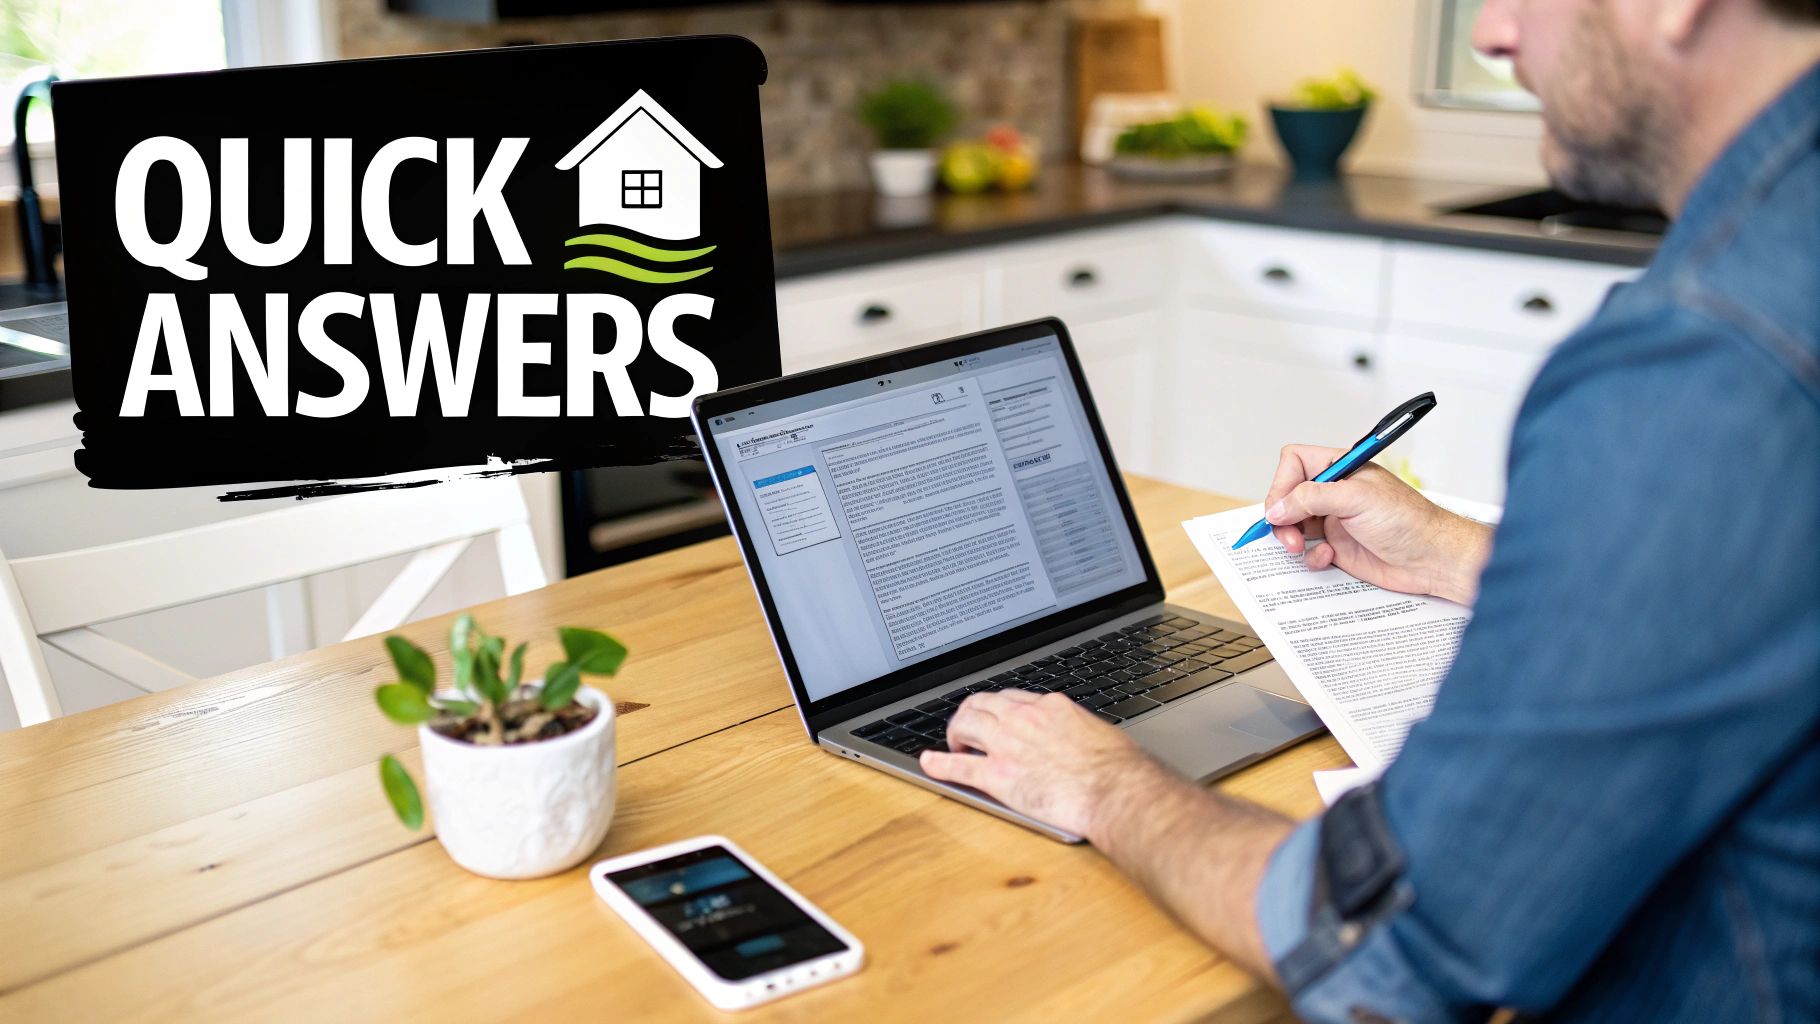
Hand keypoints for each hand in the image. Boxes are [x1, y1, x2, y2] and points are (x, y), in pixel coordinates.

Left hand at [919, 690, 1162, 839]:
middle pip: (981, 705)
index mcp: (1050, 707)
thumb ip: (1078, 732)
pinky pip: (959, 767)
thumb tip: (1079, 741)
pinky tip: (930, 763)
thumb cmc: (1119, 769)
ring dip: (955, 734)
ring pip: (965, 726)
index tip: (994, 716)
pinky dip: (939, 764)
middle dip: (969, 715)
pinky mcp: (998, 775)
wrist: (1116, 791)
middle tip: (967, 730)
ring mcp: (1007, 745)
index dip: (997, 708)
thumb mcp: (1098, 734)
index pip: (1011, 699)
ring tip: (955, 746)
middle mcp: (1024, 719)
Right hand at [1262, 444, 1493, 604]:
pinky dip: (1311, 556)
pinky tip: (1328, 557)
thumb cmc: (1408, 521)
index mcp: (1340, 469)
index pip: (1295, 463)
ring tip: (1300, 548)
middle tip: (1289, 535)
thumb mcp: (1357, 499)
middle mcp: (1333, 492)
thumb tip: (1277, 509)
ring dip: (1291, 538)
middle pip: (1287, 496)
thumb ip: (1312, 499)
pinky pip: (1307, 550)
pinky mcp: (1337, 546)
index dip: (1283, 483)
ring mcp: (1334, 519)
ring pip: (1292, 524)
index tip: (1282, 507)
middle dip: (1282, 516)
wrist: (1432, 559)